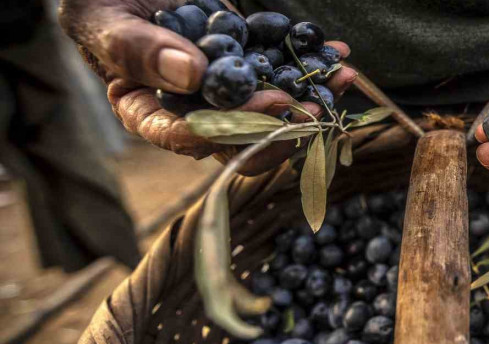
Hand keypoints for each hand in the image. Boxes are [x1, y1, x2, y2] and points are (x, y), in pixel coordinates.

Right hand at [59, 0, 357, 175]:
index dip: (234, 127)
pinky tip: (337, 54)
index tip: (268, 106)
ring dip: (311, 96)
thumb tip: (192, 76)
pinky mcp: (247, 66)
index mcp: (150, 114)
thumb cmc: (101, 3)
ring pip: (273, 110)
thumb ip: (138, 50)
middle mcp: (193, 112)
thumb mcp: (104, 21)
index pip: (193, 137)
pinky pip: (282, 71)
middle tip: (313, 108)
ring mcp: (225, 92)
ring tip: (341, 78)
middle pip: (243, 139)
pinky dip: (312, 64)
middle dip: (284, 126)